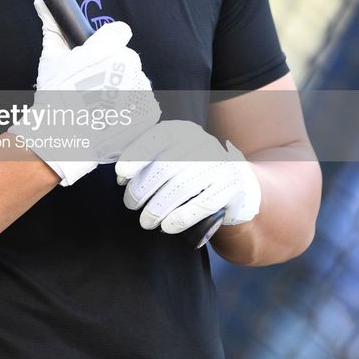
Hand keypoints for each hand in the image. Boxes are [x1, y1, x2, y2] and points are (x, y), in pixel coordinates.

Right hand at [10, 0, 160, 185]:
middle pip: (127, 57)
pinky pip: (143, 102)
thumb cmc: (55, 99)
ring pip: (135, 80)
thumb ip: (52, 27)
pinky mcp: (148, 112)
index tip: (98, 55)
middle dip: (112, 68)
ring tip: (100, 105)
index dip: (108, 42)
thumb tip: (42, 2)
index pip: (119, 31)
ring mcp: (140, 89)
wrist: (64, 142)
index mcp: (106, 48)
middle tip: (93, 85)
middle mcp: (127, 66)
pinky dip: (130, 110)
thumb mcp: (51, 60)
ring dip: (122, 89)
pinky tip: (111, 116)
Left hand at [115, 120, 260, 233]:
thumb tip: (122, 175)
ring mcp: (219, 164)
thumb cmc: (193, 173)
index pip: (156, 138)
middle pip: (166, 167)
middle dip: (142, 189)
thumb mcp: (172, 157)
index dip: (136, 156)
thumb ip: (147, 161)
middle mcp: (202, 143)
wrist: (237, 185)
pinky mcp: (231, 187)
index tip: (121, 174)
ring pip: (182, 187)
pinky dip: (181, 217)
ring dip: (158, 208)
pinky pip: (202, 204)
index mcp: (183, 131)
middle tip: (131, 205)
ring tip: (146, 221)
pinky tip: (167, 226)